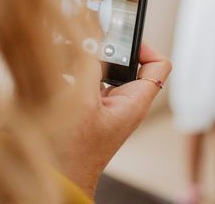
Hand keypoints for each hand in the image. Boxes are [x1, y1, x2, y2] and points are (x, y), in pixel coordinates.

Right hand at [56, 44, 171, 196]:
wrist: (59, 178)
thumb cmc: (74, 152)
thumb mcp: (83, 104)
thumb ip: (89, 70)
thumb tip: (87, 45)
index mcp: (134, 102)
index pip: (159, 65)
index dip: (145, 45)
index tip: (121, 36)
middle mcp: (123, 103)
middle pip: (128, 63)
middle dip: (107, 49)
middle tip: (87, 41)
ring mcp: (105, 107)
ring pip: (104, 71)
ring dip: (86, 60)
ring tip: (67, 54)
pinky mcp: (88, 110)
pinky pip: (86, 81)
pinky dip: (73, 72)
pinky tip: (56, 72)